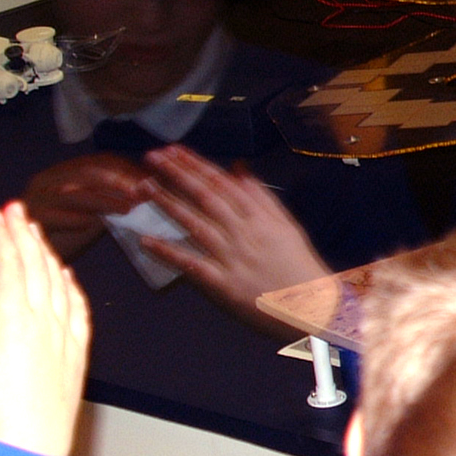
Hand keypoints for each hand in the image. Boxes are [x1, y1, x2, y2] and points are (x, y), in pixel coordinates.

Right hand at [0, 203, 88, 455]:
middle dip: (23, 234)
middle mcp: (45, 322)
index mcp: (14, 324)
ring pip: (58, 281)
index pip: (10, 267)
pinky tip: (63, 272)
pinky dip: (69, 283)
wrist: (33, 446)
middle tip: (15, 211)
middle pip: (35, 266)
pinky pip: (77, 305)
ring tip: (33, 231)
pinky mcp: (78, 347)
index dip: (3, 238)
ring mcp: (66, 333)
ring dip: (45, 252)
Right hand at [20, 152, 152, 256]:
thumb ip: (114, 199)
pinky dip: (74, 219)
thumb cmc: (65, 234)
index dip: (128, 169)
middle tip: (143, 192)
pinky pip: (52, 215)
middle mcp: (48, 180)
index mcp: (64, 173)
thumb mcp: (95, 212)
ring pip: (72, 192)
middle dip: (119, 181)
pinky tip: (94, 225)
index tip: (151, 181)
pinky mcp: (27, 218)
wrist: (28, 257)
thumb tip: (148, 190)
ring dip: (102, 200)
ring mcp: (35, 197)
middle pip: (87, 173)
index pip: (100, 161)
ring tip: (127, 209)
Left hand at [138, 146, 331, 335]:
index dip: (196, 165)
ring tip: (144, 186)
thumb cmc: (298, 265)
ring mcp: (232, 257)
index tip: (174, 150)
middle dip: (177, 175)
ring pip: (196, 224)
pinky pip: (192, 264)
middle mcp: (244, 232)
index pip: (223, 183)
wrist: (311, 306)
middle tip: (153, 156)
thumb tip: (237, 167)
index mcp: (260, 216)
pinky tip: (146, 241)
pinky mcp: (223, 284)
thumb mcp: (285, 224)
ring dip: (169, 204)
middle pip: (206, 197)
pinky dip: (169, 253)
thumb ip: (261, 196)